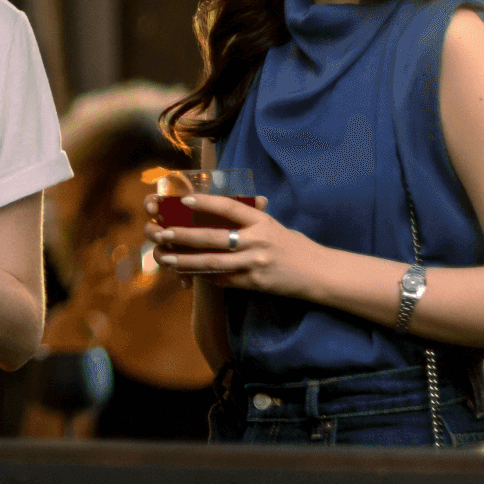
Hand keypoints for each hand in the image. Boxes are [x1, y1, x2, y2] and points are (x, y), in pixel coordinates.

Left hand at [145, 193, 323, 296]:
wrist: (319, 274)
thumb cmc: (294, 246)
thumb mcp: (274, 226)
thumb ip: (250, 218)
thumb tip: (223, 207)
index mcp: (262, 222)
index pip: (230, 208)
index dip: (206, 203)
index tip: (184, 200)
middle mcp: (257, 241)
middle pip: (214, 238)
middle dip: (185, 236)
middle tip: (164, 233)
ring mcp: (254, 264)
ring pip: (213, 262)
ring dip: (186, 261)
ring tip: (166, 257)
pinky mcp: (254, 283)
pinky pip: (223, 279)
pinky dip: (203, 276)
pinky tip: (187, 272)